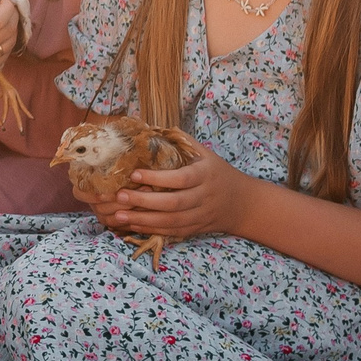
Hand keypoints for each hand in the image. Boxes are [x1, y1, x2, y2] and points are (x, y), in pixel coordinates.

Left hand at [103, 136, 257, 242]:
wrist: (242, 203)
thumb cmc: (217, 172)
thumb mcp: (205, 153)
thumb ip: (182, 142)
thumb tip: (151, 129)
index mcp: (206, 175)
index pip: (180, 178)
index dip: (157, 178)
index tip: (134, 173)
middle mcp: (204, 197)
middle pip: (173, 203)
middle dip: (144, 200)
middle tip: (120, 195)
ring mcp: (200, 215)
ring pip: (171, 221)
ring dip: (143, 219)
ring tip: (119, 215)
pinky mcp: (195, 229)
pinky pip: (172, 232)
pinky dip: (152, 230)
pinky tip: (133, 225)